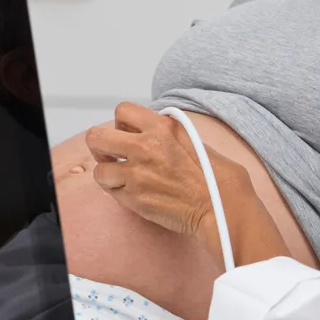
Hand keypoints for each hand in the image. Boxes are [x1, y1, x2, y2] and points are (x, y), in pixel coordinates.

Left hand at [85, 103, 249, 247]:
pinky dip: (119, 192)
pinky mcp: (134, 199)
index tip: (128, 133)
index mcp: (162, 127)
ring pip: (99, 170)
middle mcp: (145, 148)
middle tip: (112, 153)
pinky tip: (133, 192)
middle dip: (101, 145)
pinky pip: (111, 192)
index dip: (122, 123)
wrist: (222, 207)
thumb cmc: (216, 176)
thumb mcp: (193, 138)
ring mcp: (136, 175)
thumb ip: (165, 131)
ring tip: (122, 176)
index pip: (122, 111)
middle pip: (97, 137)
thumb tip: (147, 131)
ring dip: (109, 173)